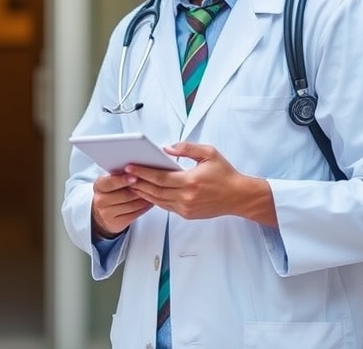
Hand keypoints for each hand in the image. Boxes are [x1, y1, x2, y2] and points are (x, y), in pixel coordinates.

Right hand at [91, 172, 152, 237]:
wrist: (103, 212)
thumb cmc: (111, 192)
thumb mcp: (111, 182)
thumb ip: (120, 176)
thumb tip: (137, 170)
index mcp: (99, 186)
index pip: (111, 182)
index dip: (123, 180)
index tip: (135, 176)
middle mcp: (100, 200)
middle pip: (124, 195)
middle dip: (139, 189)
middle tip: (151, 183)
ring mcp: (107, 213)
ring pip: (132, 205)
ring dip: (145, 199)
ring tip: (154, 192)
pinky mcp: (116, 223)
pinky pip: (134, 214)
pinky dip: (144, 208)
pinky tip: (150, 202)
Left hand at [123, 142, 277, 226]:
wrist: (239, 197)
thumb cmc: (225, 173)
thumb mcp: (209, 153)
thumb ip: (187, 148)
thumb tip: (167, 148)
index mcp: (190, 182)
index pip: (159, 177)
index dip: (142, 172)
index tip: (129, 167)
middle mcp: (186, 198)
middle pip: (155, 190)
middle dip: (137, 182)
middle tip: (123, 175)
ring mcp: (186, 208)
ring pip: (158, 201)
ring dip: (142, 192)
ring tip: (130, 183)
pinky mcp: (187, 214)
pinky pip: (165, 206)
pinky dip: (154, 199)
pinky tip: (146, 192)